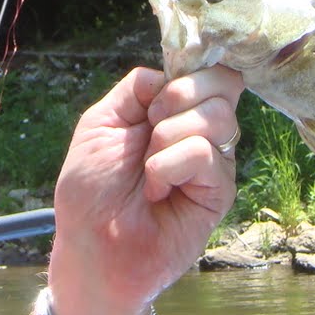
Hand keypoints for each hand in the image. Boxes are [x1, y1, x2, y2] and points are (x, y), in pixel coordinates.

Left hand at [44, 65, 243, 314]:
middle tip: (149, 128)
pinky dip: (169, 165)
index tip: (156, 97)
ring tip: (148, 169)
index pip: (208, 69)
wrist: (93, 244)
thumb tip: (169, 75)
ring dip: (169, 136)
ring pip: (217, 115)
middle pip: (223, 84)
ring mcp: (213, 161)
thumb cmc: (91, 190)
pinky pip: (205, 153)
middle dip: (178, 97)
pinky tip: (156, 192)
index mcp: (174, 110)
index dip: (191, 70)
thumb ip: (136, 89)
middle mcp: (200, 131)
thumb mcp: (101, 122)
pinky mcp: (219, 191)